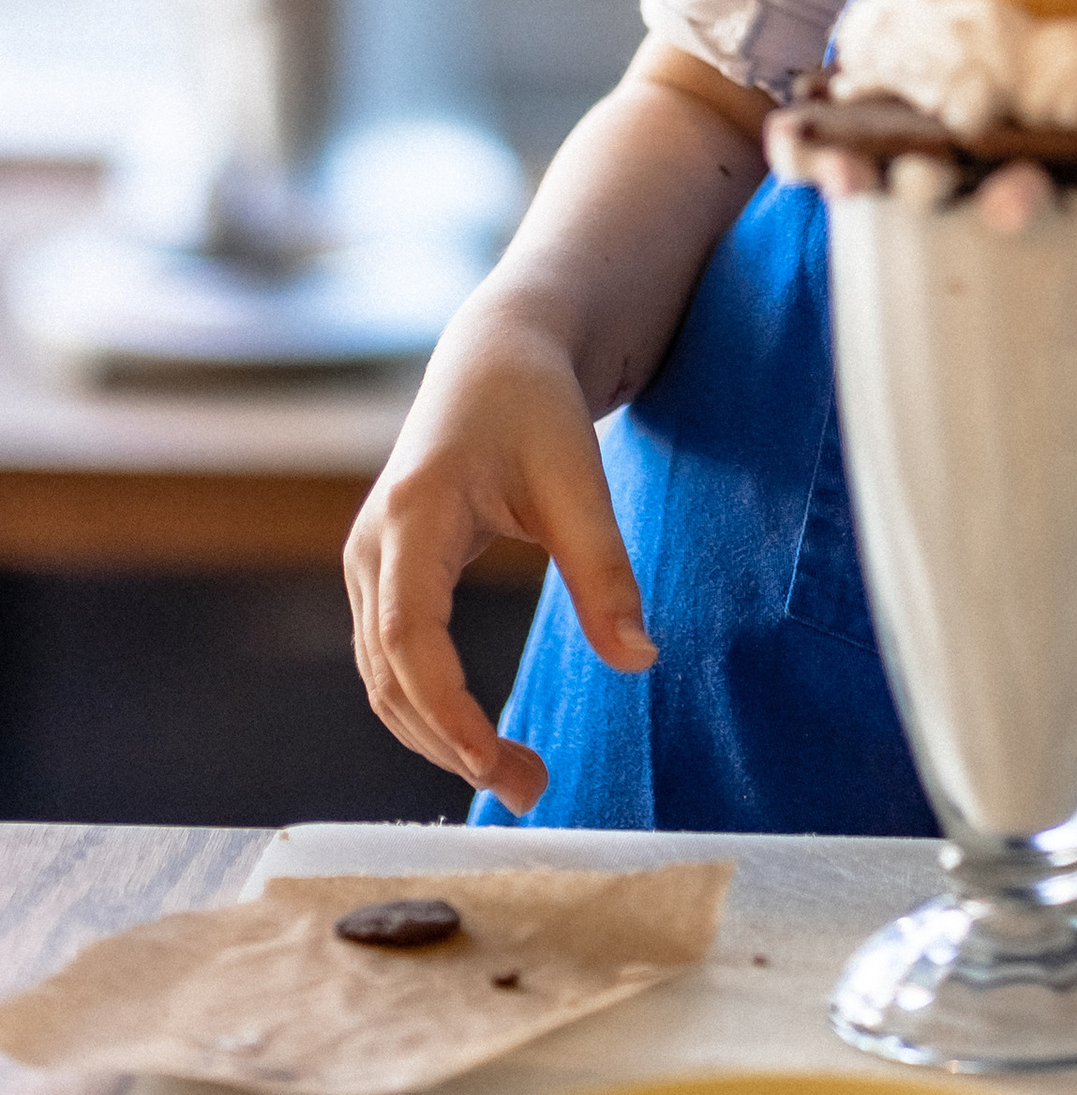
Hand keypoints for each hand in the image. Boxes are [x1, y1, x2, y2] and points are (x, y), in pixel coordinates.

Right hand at [344, 305, 656, 813]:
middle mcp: (372, 543)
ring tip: (517, 775)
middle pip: (390, 674)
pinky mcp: (381, 572)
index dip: (448, 713)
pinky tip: (480, 737)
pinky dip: (428, 708)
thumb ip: (605, 571)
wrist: (497, 355)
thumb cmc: (538, 409)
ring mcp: (367, 560)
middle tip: (531, 790)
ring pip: (383, 677)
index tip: (499, 766)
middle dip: (451, 743)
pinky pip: (390, 659)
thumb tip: (640, 660)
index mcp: (414, 513)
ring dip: (438, 736)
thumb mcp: (580, 481)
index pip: (412, 639)